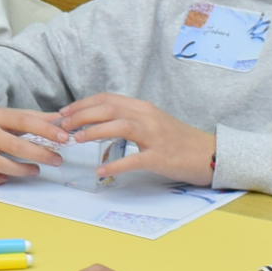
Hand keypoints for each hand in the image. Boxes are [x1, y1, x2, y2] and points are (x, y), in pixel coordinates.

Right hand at [0, 101, 68, 183]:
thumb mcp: (12, 114)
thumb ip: (37, 119)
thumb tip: (64, 121)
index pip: (25, 121)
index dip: (46, 130)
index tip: (65, 138)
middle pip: (14, 145)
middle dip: (39, 154)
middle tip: (57, 160)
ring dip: (19, 170)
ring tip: (36, 170)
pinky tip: (6, 178)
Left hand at [60, 95, 215, 184]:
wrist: (209, 154)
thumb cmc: (178, 140)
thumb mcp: (152, 122)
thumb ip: (129, 119)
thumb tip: (100, 121)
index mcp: (143, 108)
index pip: (107, 99)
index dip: (83, 104)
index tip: (64, 113)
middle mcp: (148, 117)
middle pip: (109, 109)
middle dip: (82, 115)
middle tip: (62, 126)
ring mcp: (155, 136)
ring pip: (120, 127)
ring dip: (95, 132)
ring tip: (76, 140)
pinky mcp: (161, 157)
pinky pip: (134, 160)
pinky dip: (115, 165)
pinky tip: (100, 171)